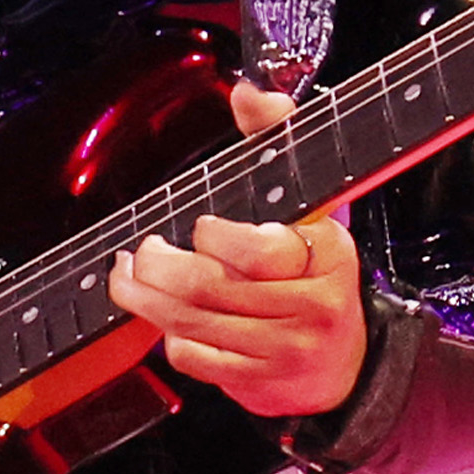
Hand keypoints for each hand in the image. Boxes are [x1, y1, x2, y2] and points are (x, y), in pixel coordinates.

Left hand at [102, 81, 368, 420]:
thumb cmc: (318, 272)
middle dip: (159, 268)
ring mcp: (285, 349)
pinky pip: (195, 358)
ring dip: (145, 299)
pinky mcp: (259, 382)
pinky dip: (169, 336)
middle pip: (211, 286)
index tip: (199, 226)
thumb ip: (279, 141)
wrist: (348, 365)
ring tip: (126, 278)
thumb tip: (250, 92)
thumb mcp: (314, 205)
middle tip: (141, 251)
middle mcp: (311, 305)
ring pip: (194, 322)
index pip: (260, 250)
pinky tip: (164, 318)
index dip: (215, 238)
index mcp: (328, 255)